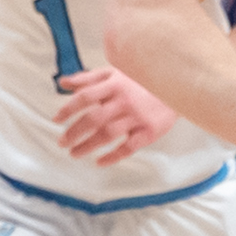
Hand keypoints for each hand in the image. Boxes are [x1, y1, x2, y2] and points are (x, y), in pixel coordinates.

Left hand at [55, 66, 178, 165]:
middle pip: (94, 118)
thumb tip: (62, 84)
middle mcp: (124, 101)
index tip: (56, 119)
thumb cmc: (142, 81)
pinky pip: (129, 147)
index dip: (69, 109)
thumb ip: (88, 78)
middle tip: (62, 142)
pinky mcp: (150, 131)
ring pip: (108, 134)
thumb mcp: (115, 73)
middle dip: (75, 132)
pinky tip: (100, 162)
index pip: (86, 97)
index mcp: (115, 84)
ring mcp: (138, 117)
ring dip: (88, 145)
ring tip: (74, 153)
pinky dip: (113, 156)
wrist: (178, 88)